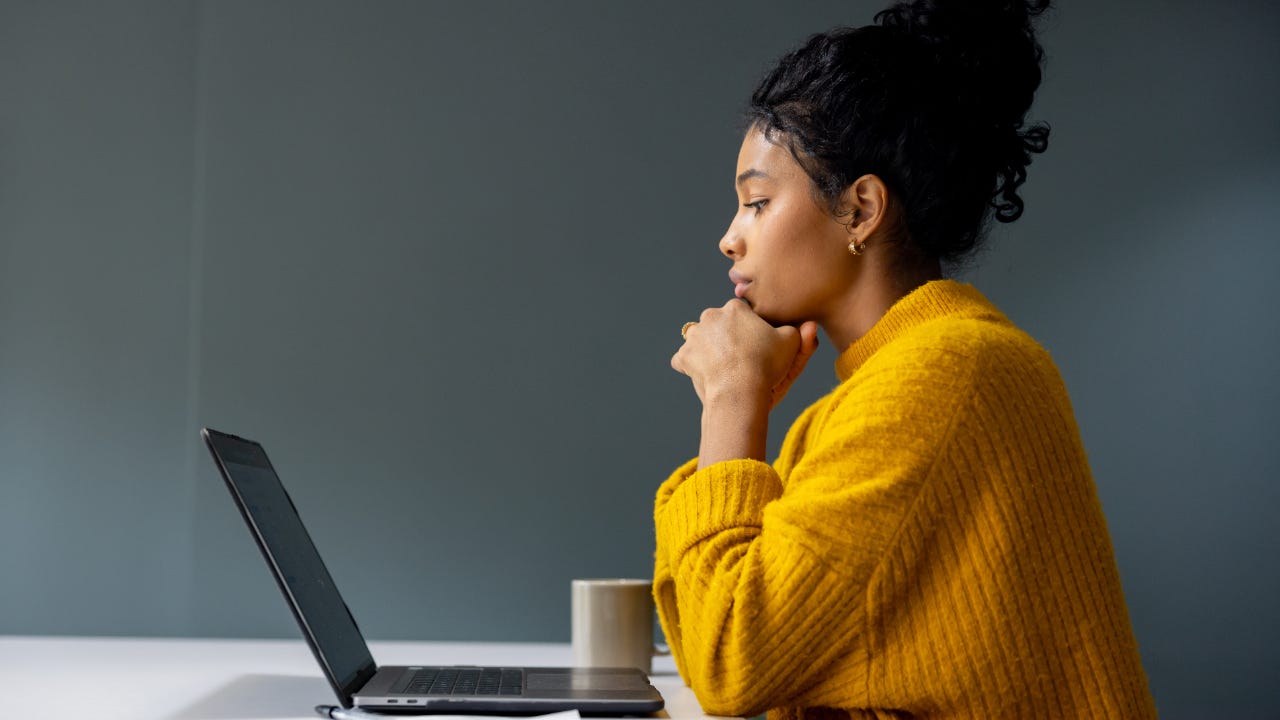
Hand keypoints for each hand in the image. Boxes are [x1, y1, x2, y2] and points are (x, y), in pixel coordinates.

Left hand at [671, 300, 819, 410]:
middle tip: (740, 358)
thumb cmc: (767, 365)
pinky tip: (706, 376)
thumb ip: (800, 333)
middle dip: (726, 338)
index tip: (756, 346)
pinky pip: (685, 360)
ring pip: (700, 340)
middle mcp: (710, 316)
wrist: (740, 390)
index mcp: (735, 308)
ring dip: (707, 350)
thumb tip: (809, 325)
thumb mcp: (791, 345)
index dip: (750, 331)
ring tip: (723, 368)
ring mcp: (694, 337)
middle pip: (718, 325)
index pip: (741, 315)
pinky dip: (692, 367)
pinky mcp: (683, 357)